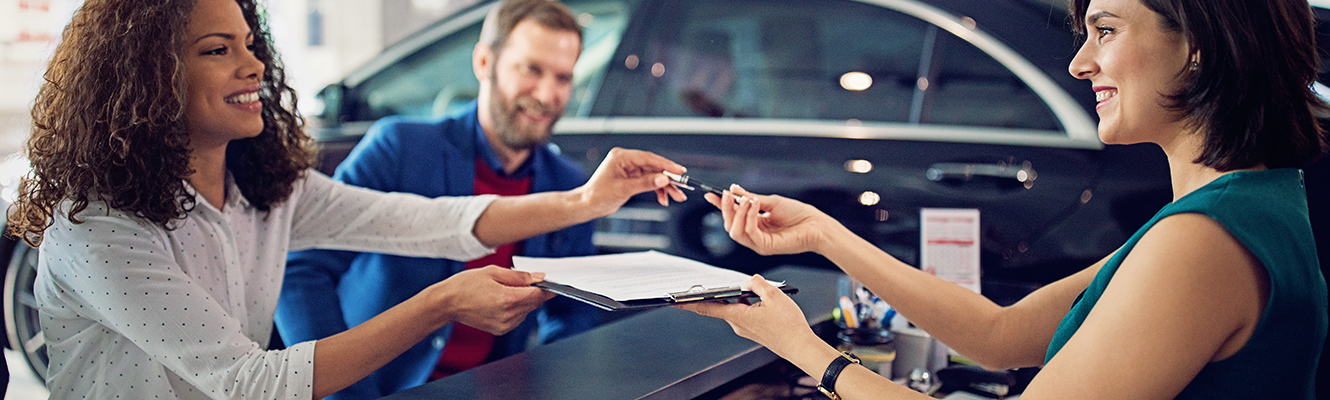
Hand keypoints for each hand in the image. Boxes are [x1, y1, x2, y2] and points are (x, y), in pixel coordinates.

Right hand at [430, 266, 555, 334]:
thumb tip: (538, 277)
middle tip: (525, 281)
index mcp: (507, 299)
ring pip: (527, 311)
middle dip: (534, 292)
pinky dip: (516, 309)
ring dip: (524, 300)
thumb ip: (519, 276)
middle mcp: (508, 315)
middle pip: (534, 303)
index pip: (537, 295)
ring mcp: (504, 325)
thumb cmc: (466, 285)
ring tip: (506, 291)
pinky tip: (502, 301)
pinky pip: (517, 318)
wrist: (448, 303)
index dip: (546, 288)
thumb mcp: (493, 272)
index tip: (552, 283)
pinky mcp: (500, 330)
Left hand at [578, 147, 687, 216]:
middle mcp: (627, 160)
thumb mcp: (623, 190)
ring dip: (666, 186)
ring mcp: (630, 169)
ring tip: (677, 197)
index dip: (666, 165)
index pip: (649, 158)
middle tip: (683, 186)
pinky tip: (664, 199)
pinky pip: (649, 182)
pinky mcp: (632, 178)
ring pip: (654, 175)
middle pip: (654, 167)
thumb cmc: (598, 195)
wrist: (588, 205)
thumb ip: (644, 184)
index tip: (679, 171)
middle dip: (669, 178)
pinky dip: (657, 190)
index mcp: (622, 156)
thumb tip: (663, 179)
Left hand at [676, 275, 819, 358]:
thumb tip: (750, 279)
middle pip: (723, 303)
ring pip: (737, 307)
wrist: (801, 346)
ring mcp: (745, 328)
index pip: (707, 307)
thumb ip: (758, 283)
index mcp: (738, 315)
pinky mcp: (754, 330)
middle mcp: (737, 324)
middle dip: (723, 292)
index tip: (674, 300)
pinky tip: (764, 301)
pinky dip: (750, 304)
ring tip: (760, 292)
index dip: (689, 302)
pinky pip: (746, 313)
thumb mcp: (774, 296)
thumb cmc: (789, 325)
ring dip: (742, 297)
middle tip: (717, 282)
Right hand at [703, 185, 837, 254]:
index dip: (721, 206)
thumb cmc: (799, 215)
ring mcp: (758, 242)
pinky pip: (749, 233)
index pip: (733, 216)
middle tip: (727, 194)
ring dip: (737, 213)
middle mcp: (755, 234)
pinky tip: (754, 205)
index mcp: (755, 223)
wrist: (816, 225)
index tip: (712, 195)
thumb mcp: (771, 202)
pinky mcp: (765, 247)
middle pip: (730, 225)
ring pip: (735, 232)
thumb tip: (735, 191)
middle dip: (726, 209)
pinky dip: (749, 218)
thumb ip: (751, 198)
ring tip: (746, 200)